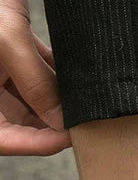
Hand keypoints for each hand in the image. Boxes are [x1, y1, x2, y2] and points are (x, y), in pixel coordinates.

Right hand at [0, 0, 69, 154]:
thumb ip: (33, 81)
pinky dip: (57, 75)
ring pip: (31, 97)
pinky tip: (77, 77)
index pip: (0, 138)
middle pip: (18, 120)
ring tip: (86, 102)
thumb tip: (61, 123)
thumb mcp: (4, 35)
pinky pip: (35, 70)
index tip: (65, 140)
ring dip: (58, 101)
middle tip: (84, 124)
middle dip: (50, 123)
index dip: (31, 144)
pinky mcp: (8, 43)